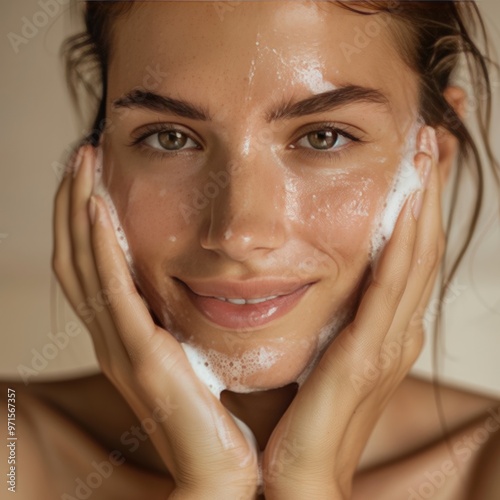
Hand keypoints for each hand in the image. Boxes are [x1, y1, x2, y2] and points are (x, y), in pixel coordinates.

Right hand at [52, 145, 258, 498]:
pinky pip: (111, 291)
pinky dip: (100, 247)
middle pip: (76, 258)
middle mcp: (112, 336)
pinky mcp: (140, 357)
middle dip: (73, 203)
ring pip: (84, 266)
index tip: (95, 176)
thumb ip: (183, 321)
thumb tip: (201, 283)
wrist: (222, 468)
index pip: (92, 265)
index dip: (85, 219)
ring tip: (83, 165)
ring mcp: (120, 347)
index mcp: (126, 334)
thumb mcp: (193, 353)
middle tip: (81, 156)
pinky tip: (98, 208)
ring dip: (80, 212)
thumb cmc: (215, 411)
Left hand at [260, 126, 442, 498]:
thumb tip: (307, 276)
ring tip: (430, 144)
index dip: (416, 197)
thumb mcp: (313, 351)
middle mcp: (394, 327)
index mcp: (380, 326)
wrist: (295, 479)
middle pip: (419, 241)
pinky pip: (391, 287)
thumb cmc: (299, 416)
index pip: (404, 247)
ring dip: (425, 198)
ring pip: (414, 255)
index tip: (418, 147)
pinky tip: (409, 202)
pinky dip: (404, 242)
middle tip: (436, 125)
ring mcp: (388, 341)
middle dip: (430, 183)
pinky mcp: (368, 356)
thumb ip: (321, 315)